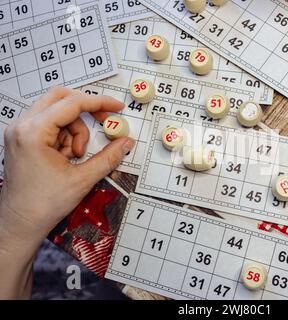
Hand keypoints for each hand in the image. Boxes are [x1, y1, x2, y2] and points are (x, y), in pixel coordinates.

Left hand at [0, 86, 134, 252]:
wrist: (20, 222)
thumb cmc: (43, 204)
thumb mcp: (82, 179)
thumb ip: (108, 157)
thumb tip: (126, 143)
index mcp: (33, 132)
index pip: (72, 103)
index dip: (99, 103)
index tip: (117, 107)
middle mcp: (22, 126)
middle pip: (61, 98)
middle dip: (86, 110)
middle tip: (104, 122)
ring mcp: (20, 131)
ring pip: (58, 112)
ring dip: (75, 129)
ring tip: (76, 156)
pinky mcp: (23, 138)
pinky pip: (51, 124)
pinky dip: (65, 135)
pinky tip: (66, 157)